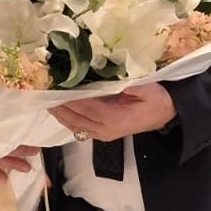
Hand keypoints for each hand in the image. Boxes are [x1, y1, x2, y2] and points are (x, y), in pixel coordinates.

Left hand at [49, 82, 176, 141]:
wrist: (168, 113)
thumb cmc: (157, 98)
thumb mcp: (146, 87)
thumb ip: (127, 83)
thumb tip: (108, 77)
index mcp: (114, 118)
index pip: (85, 106)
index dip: (68, 97)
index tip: (54, 85)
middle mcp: (105, 130)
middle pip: (74, 118)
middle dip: (57, 105)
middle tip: (42, 90)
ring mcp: (103, 134)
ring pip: (74, 125)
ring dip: (59, 112)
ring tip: (45, 98)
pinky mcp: (103, 133)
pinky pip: (79, 127)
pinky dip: (67, 117)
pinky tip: (59, 107)